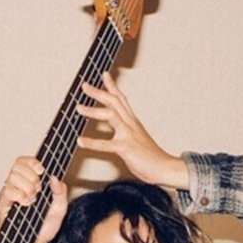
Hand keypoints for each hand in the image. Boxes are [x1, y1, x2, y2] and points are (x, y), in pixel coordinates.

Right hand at [0, 156, 67, 242]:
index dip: (31, 162)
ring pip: (12, 177)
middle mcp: (17, 186)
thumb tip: (55, 178)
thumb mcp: (60, 209)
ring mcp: (8, 195)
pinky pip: (7, 191)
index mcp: (29, 182)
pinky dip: (19, 195)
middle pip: (17, 166)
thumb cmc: (46, 227)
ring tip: (33, 200)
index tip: (41, 170)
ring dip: (27, 187)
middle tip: (38, 190)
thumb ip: (60, 193)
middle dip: (32, 176)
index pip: (23, 162)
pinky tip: (26, 204)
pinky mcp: (2, 205)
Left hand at [75, 72, 188, 189]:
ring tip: (78, 108)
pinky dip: (92, 142)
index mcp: (133, 122)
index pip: (121, 99)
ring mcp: (128, 135)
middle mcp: (131, 124)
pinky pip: (106, 144)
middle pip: (114, 101)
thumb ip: (127, 131)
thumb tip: (118, 129)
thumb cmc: (151, 157)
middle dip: (99, 92)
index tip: (104, 74)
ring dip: (93, 111)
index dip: (112, 86)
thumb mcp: (138, 138)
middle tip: (84, 85)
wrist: (164, 167)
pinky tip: (81, 141)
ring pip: (110, 116)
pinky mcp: (126, 148)